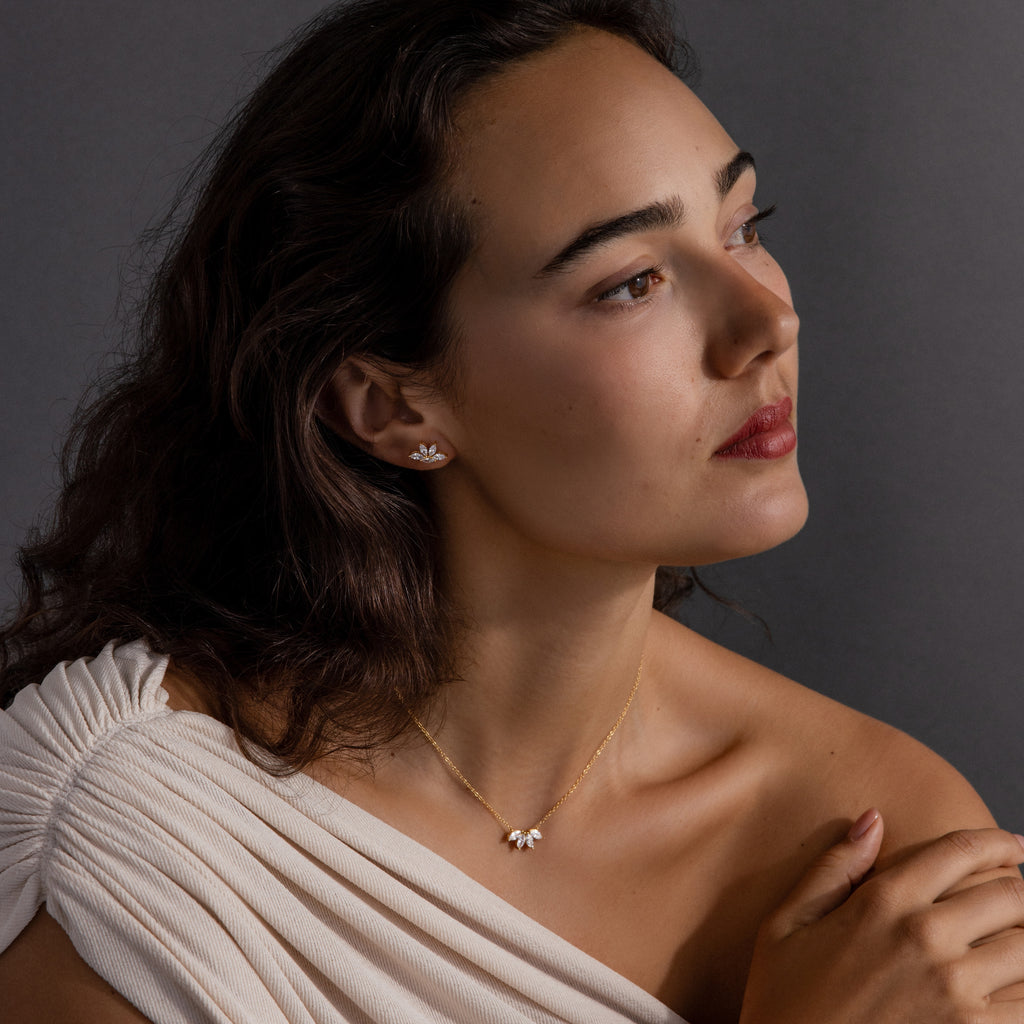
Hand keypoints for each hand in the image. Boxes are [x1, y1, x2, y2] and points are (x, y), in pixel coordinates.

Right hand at [739, 811, 1023, 1023]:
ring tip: (1019, 939)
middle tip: (1017, 896)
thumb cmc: (784, 1003)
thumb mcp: (786, 925)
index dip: (995, 842)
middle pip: (1009, 895)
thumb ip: (833, 868)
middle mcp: (925, 938)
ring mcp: (956, 991)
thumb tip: (872, 819)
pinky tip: (1016, 985)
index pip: (959, 852)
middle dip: (1019, 889)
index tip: (1011, 845)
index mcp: (882, 903)